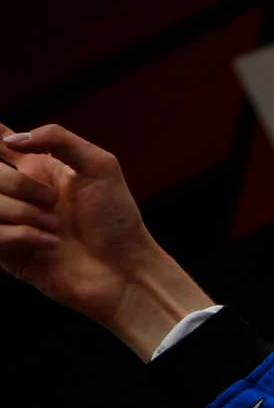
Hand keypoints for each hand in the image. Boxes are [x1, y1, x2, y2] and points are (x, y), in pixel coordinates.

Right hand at [0, 123, 211, 359]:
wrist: (126, 269)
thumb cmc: (117, 218)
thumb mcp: (100, 166)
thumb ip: (58, 138)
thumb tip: (12, 139)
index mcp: (35, 168)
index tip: (3, 143)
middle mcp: (18, 193)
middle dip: (19, 184)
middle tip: (53, 202)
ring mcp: (11, 222)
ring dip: (25, 213)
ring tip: (58, 227)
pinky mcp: (8, 253)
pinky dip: (24, 235)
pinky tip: (52, 244)